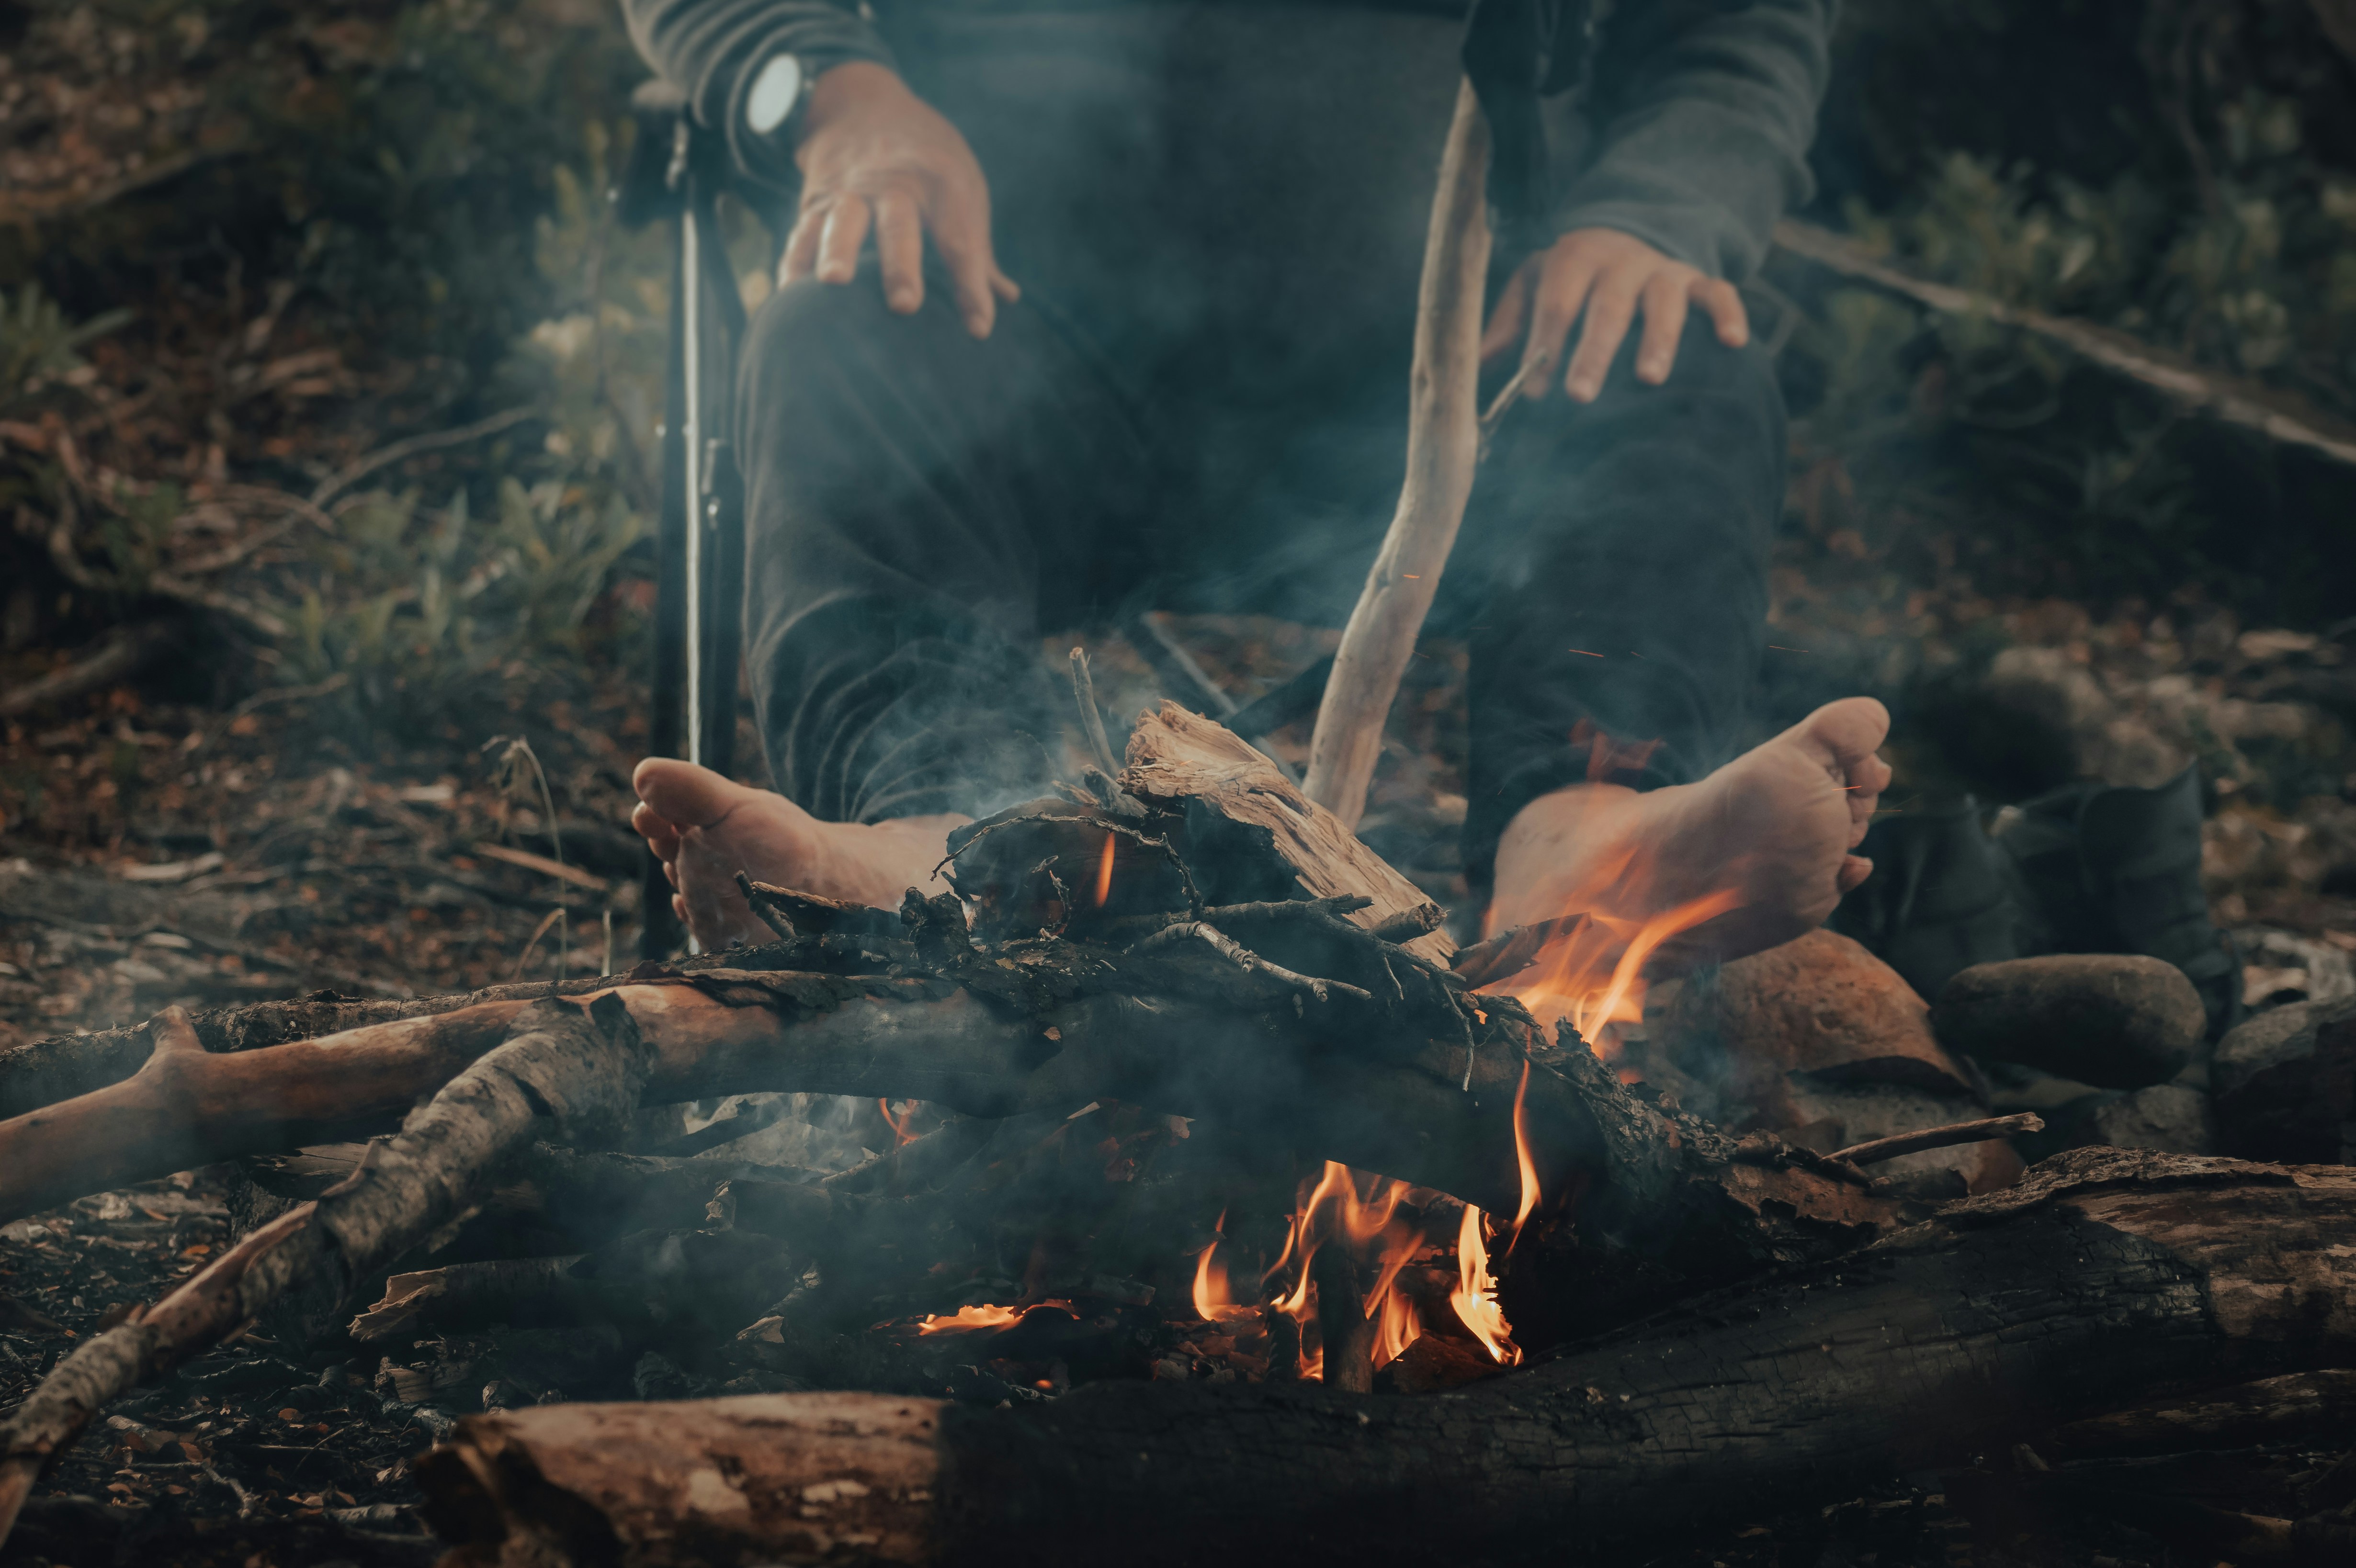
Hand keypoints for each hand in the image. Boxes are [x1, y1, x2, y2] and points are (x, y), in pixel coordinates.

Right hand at [780, 62, 1018, 336]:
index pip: (960, 241)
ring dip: (837, 251)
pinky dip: (793, 261)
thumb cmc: (926, 159)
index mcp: (942, 184)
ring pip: (842, 220)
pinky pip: (801, 232)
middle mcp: (895, 184)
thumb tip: (1007, 297)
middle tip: (905, 306)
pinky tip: (788, 294)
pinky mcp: (815, 200)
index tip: (978, 329)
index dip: (970, 287)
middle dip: (901, 266)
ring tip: (833, 282)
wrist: (863, 104)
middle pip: (899, 227)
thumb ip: (977, 246)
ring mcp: (850, 191)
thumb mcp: (960, 184)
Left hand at [1480, 227, 1747, 402]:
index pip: (1557, 303)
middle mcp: (1621, 260)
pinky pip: (1719, 292)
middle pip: (1607, 307)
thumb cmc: (1572, 273)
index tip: (1535, 392)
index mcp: (1574, 258)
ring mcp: (1663, 270)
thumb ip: (1509, 321)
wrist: (1628, 229)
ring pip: (1663, 302)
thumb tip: (1475, 365)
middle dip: (1594, 352)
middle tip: (1581, 395)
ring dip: (1658, 339)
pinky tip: (1734, 343)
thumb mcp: (1535, 282)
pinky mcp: (1698, 279)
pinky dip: (1728, 314)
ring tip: (1649, 379)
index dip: (1545, 345)